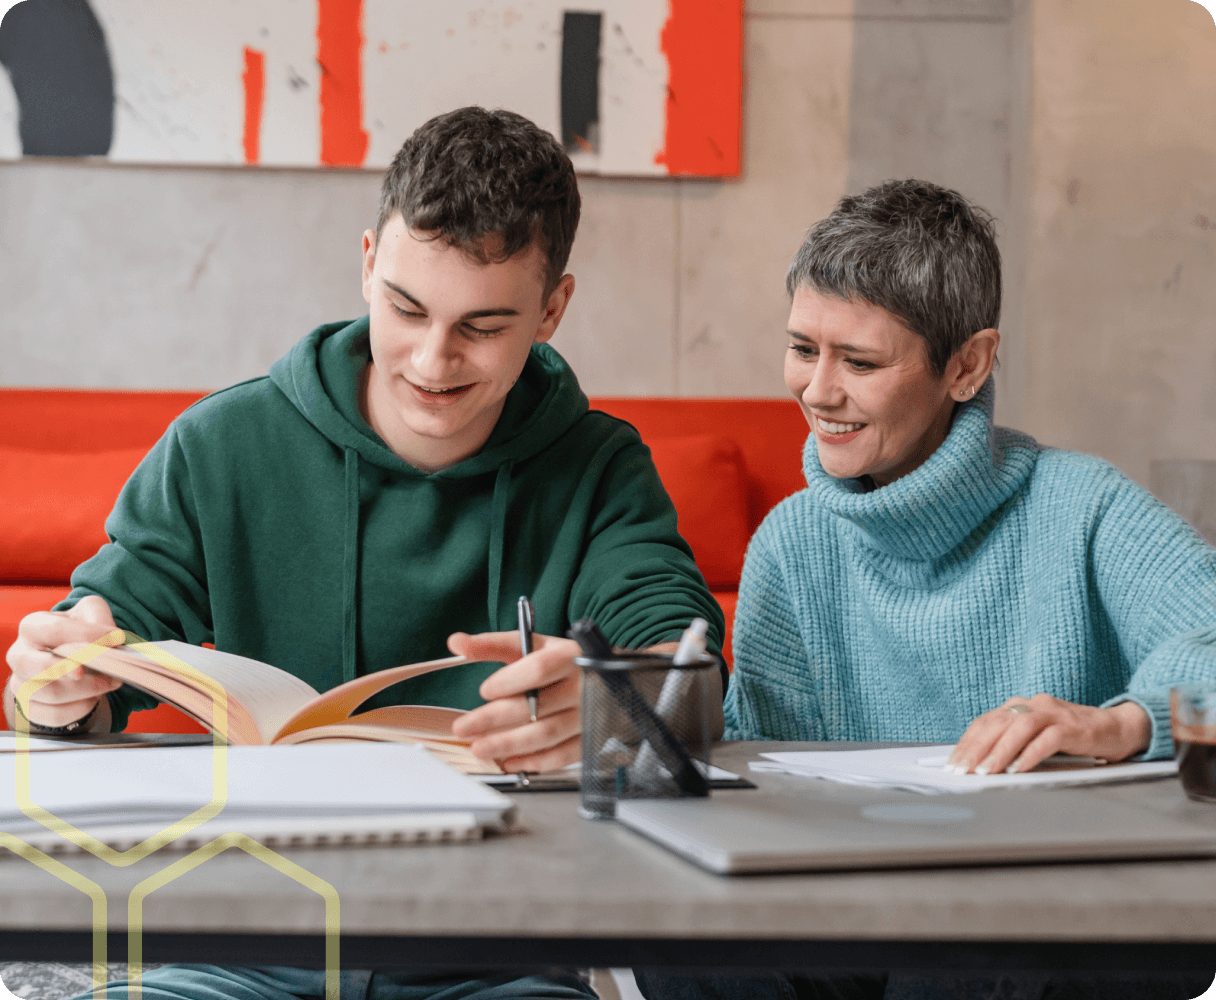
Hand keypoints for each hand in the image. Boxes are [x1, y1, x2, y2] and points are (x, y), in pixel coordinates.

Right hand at [4, 596, 123, 728]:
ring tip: (111, 681)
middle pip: (34, 666)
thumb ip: (100, 618)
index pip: (53, 629)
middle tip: (92, 668)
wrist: (69, 658)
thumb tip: (112, 638)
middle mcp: (20, 656)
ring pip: (51, 694)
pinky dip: (81, 708)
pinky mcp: (30, 709)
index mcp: (32, 627)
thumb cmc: (78, 633)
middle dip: (65, 668)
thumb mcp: (90, 614)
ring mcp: (21, 684)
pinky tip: (95, 697)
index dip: (86, 634)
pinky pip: (55, 715)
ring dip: (88, 689)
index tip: (116, 638)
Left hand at [446, 630, 580, 772]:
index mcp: (570, 656)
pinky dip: (533, 762)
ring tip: (478, 748)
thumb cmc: (564, 662)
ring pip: (546, 734)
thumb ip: (494, 644)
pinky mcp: (590, 738)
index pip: (539, 669)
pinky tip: (508, 762)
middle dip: (494, 719)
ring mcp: (589, 715)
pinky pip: (562, 755)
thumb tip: (456, 642)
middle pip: (537, 707)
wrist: (608, 679)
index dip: (509, 681)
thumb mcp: (534, 646)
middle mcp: (583, 686)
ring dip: (508, 745)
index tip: (484, 691)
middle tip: (463, 727)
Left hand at [946, 693, 1151, 774]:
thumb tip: (980, 764)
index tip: (953, 763)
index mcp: (1019, 706)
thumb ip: (1011, 743)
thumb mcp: (1036, 736)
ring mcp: (1053, 714)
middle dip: (975, 749)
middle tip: (962, 770)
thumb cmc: (1072, 735)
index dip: (967, 743)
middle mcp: (1032, 705)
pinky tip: (1018, 769)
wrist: (1116, 727)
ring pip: (1018, 728)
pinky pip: (1047, 740)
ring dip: (999, 752)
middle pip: (996, 724)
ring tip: (985, 772)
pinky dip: (1029, 754)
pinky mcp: (1073, 727)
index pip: (985, 723)